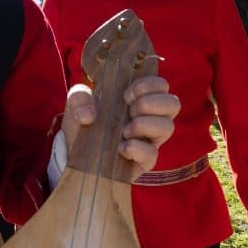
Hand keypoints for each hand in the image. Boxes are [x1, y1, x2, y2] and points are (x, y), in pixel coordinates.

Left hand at [61, 75, 179, 172]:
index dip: (148, 85)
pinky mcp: (143, 161)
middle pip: (173, 103)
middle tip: (129, 110)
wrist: (74, 154)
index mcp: (138, 98)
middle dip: (150, 103)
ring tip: (124, 130)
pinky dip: (137, 147)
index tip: (126, 94)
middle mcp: (149, 117)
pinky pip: (152, 153)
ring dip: (145, 124)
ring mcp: (148, 140)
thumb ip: (79, 97)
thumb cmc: (82, 124)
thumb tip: (89, 114)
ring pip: (168, 127)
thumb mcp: (76, 104)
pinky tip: (121, 147)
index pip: (161, 85)